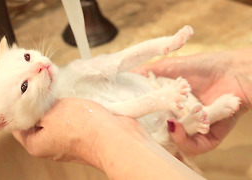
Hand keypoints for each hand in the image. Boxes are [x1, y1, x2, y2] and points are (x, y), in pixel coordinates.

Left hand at [13, 98, 202, 179]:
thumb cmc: (82, 128)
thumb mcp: (50, 112)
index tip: (18, 87)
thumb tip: (31, 98)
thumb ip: (36, 106)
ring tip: (51, 82)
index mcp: (35, 144)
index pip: (17, 123)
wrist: (116, 138)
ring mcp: (66, 140)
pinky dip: (67, 105)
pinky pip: (69, 117)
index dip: (16, 104)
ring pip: (54, 116)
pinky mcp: (81, 133)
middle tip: (36, 79)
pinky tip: (68, 93)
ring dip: (54, 101)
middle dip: (37, 99)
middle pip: (36, 118)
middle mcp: (49, 144)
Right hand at [132, 47, 251, 154]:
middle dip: (153, 132)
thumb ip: (150, 70)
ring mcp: (196, 128)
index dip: (142, 118)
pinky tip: (177, 126)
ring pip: (178, 142)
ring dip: (170, 136)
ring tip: (166, 123)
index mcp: (173, 104)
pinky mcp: (210, 136)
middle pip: (164, 132)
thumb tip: (128, 72)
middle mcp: (183, 117)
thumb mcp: (172, 66)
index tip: (128, 115)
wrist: (237, 71)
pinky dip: (184, 140)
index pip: (153, 116)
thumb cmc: (207, 65)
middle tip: (139, 126)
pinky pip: (195, 146)